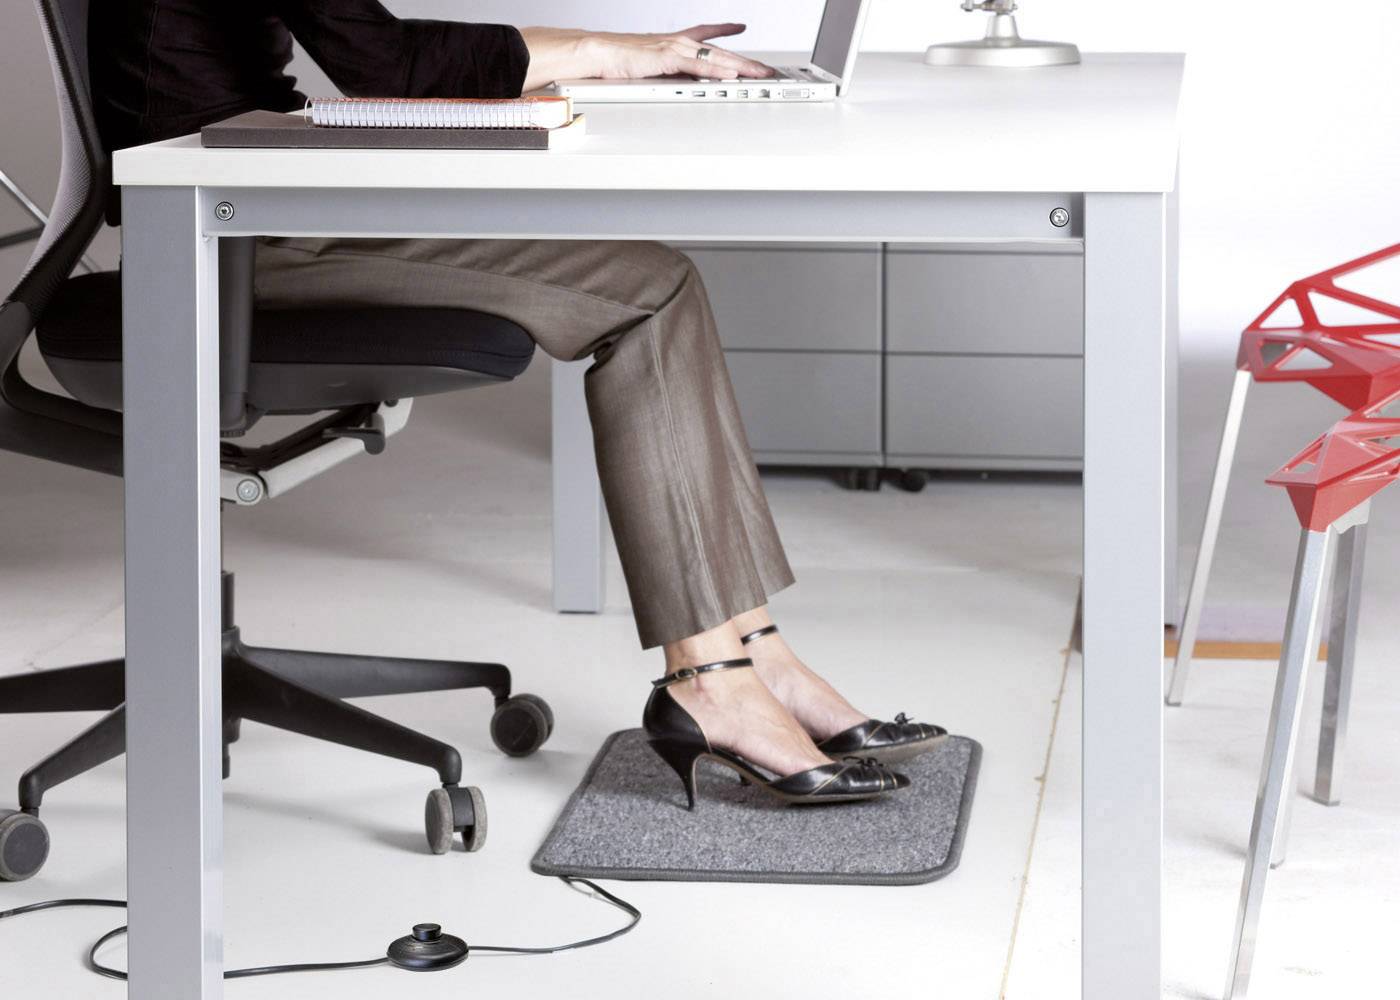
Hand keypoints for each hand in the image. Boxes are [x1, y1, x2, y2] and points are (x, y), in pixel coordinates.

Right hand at [520, 24, 774, 91]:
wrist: (595, 52)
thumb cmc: (613, 61)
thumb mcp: (644, 67)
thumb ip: (661, 74)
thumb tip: (674, 86)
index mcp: (671, 43)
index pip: (704, 34)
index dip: (724, 31)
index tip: (741, 28)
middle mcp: (677, 42)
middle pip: (719, 51)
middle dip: (746, 60)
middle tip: (768, 68)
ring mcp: (674, 48)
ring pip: (714, 57)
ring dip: (740, 66)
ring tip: (761, 73)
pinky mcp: (667, 57)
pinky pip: (698, 64)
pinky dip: (716, 69)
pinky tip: (732, 73)